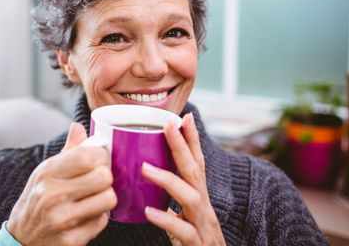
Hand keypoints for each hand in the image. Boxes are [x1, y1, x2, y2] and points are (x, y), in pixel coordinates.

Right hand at [7, 123, 116, 245]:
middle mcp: (53, 195)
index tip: (98, 161)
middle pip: (104, 176)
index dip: (101, 156)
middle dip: (105, 178)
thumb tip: (78, 126)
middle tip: (98, 181)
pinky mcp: (71, 239)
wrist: (20, 240)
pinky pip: (102, 222)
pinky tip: (85, 216)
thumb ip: (67, 151)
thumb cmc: (36, 201)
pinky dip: (98, 218)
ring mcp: (62, 219)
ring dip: (105, 198)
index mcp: (47, 173)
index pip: (87, 156)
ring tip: (93, 198)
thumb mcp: (45, 173)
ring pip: (108, 199)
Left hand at [141, 113, 225, 245]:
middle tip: (168, 124)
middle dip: (182, 146)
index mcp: (199, 199)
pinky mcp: (197, 244)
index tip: (184, 116)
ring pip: (191, 197)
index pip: (196, 164)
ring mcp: (203, 226)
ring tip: (145, 168)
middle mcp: (204, 208)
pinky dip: (166, 219)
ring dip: (168, 179)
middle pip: (195, 171)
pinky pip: (183, 230)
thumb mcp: (185, 220)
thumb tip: (148, 185)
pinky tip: (149, 211)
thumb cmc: (195, 244)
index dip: (192, 140)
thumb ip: (171, 204)